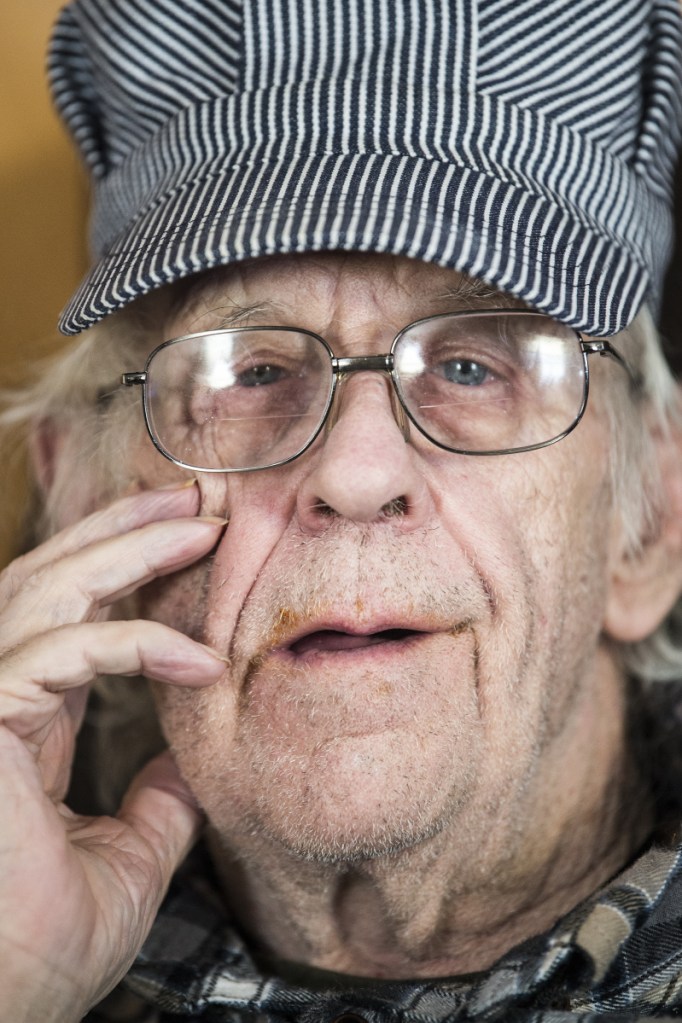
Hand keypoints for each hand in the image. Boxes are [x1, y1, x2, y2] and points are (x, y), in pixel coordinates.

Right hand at [0, 482, 226, 1021]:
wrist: (2, 1013)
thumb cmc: (39, 955)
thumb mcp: (124, 865)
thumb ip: (156, 807)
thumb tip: (190, 767)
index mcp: (27, 724)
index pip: (70, 619)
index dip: (124, 571)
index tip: (188, 542)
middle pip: (49, 581)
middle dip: (120, 530)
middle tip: (192, 499)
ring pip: (44, 593)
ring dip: (124, 550)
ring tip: (197, 524)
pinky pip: (60, 653)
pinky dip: (131, 643)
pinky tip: (198, 657)